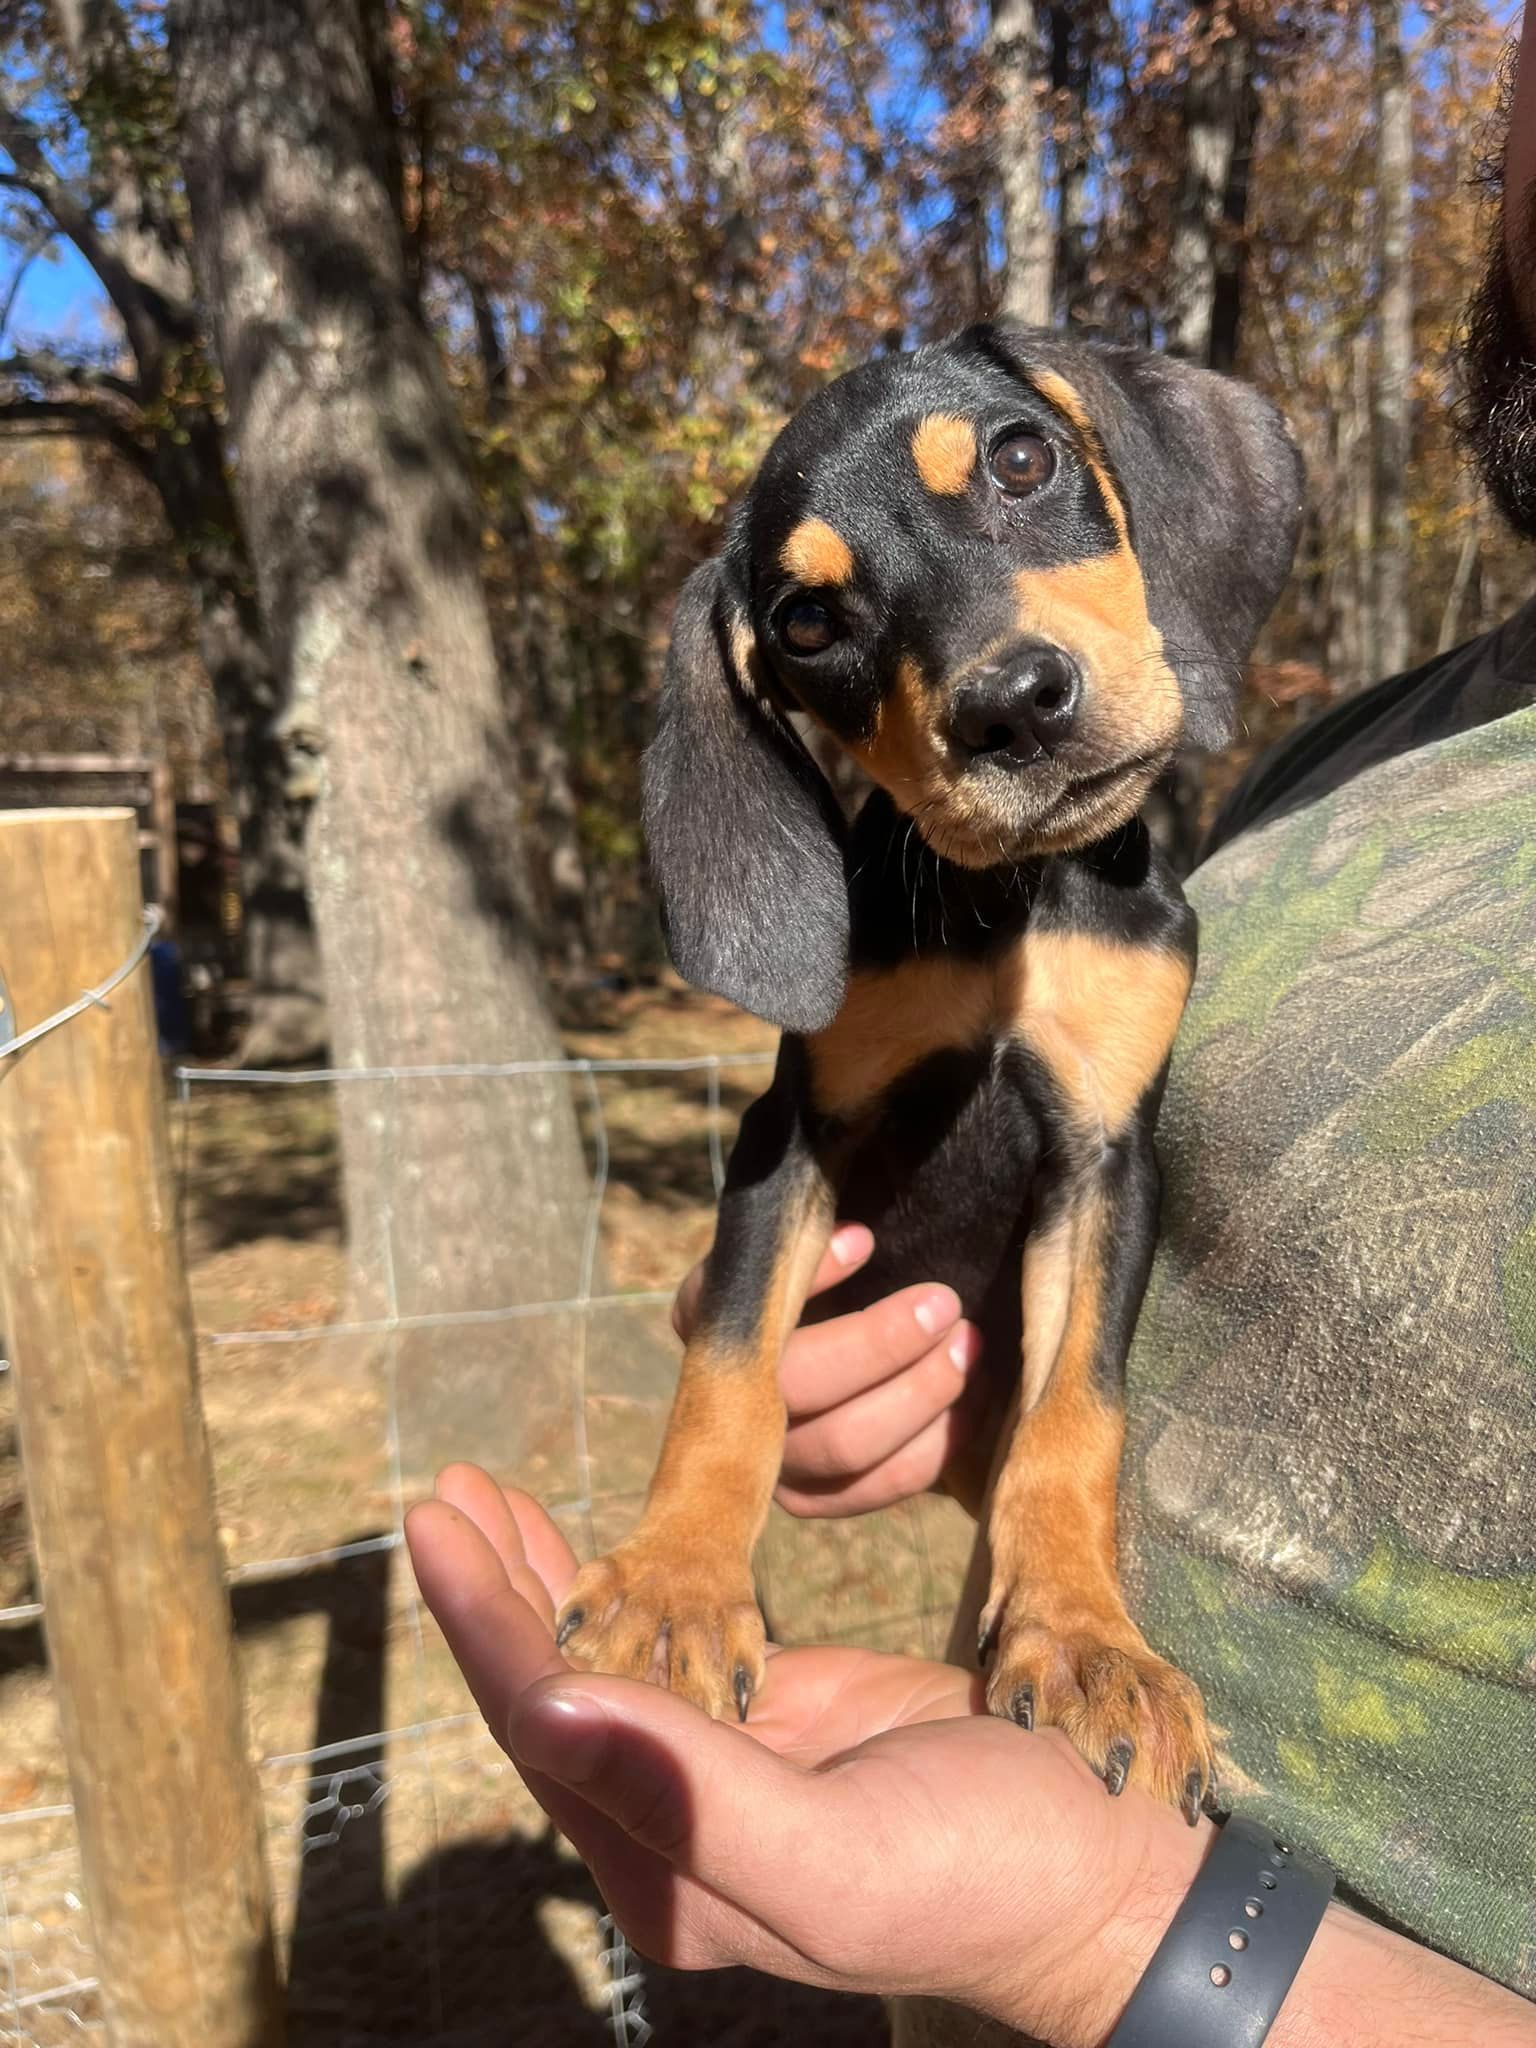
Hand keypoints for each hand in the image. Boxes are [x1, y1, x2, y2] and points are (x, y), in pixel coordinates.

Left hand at [407, 1466, 1209, 2047]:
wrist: (1100, 1874)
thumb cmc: (984, 1872)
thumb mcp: (834, 1851)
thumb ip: (686, 1791)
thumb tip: (541, 1709)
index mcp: (669, 1870)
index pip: (540, 1721)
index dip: (481, 1615)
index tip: (436, 1516)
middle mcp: (678, 1831)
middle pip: (552, 1688)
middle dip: (494, 1585)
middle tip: (450, 1486)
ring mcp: (725, 1778)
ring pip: (604, 1665)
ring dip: (544, 1579)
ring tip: (492, 1496)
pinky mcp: (778, 1729)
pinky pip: (673, 1653)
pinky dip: (630, 1591)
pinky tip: (603, 1550)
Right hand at [674, 1222, 988, 1516]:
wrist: (820, 1346)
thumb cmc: (815, 1289)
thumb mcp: (800, 1258)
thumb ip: (814, 1249)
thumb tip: (856, 1242)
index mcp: (714, 1335)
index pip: (754, 1322)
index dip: (805, 1284)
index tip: (869, 1244)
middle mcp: (730, 1409)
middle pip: (804, 1391)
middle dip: (886, 1347)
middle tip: (948, 1307)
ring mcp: (773, 1463)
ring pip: (849, 1448)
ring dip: (923, 1396)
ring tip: (970, 1346)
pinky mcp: (816, 1498)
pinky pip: (881, 1487)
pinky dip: (937, 1445)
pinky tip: (975, 1397)